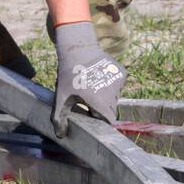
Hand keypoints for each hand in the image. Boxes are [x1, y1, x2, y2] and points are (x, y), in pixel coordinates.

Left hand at [52, 21, 126, 137]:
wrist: (79, 48)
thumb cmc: (68, 75)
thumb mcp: (61, 97)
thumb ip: (60, 118)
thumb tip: (61, 135)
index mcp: (100, 103)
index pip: (108, 122)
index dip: (99, 120)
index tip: (91, 115)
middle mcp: (113, 94)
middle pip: (111, 110)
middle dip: (101, 109)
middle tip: (87, 99)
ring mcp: (119, 83)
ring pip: (115, 98)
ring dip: (106, 97)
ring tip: (92, 87)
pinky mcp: (123, 73)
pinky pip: (118, 86)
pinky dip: (110, 85)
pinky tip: (99, 77)